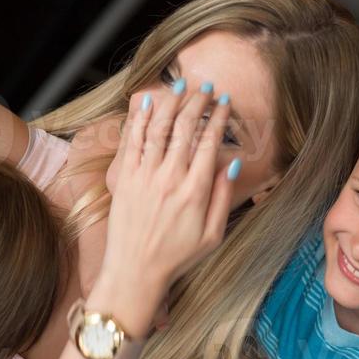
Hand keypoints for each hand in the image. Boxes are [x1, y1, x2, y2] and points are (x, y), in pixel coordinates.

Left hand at [94, 83, 237, 334]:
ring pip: (160, 128)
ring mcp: (145, 177)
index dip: (218, 117)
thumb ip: (223, 197)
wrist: (135, 272)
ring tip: (181, 86)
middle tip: (205, 88)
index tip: (223, 102)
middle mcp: (170, 179)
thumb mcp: (213, 235)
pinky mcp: (126, 179)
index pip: (210, 142)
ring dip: (171, 103)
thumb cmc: (176, 257)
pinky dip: (140, 119)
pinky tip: (148, 103)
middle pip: (186, 128)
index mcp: (195, 191)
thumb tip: (232, 164)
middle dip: (197, 102)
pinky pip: (133, 142)